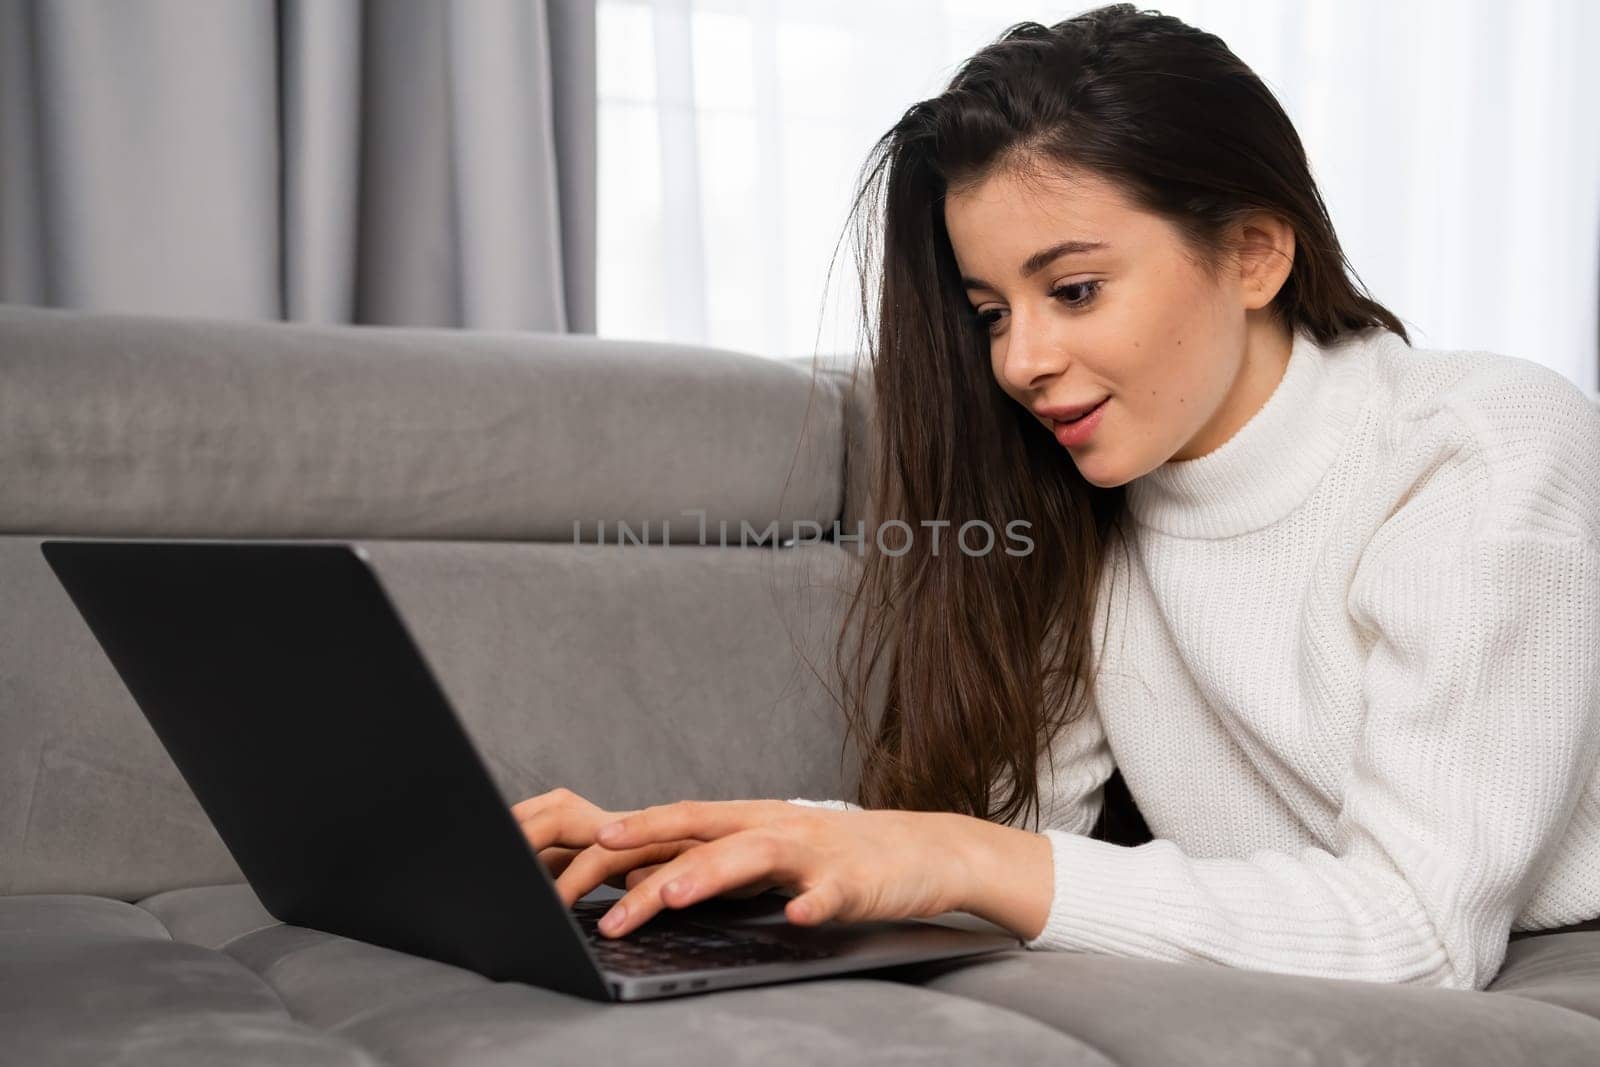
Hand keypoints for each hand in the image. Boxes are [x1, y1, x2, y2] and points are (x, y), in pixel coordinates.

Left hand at [584, 801, 977, 938]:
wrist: (923, 851)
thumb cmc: (835, 857)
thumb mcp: (764, 856)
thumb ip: (708, 864)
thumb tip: (636, 882)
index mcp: (749, 820)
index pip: (678, 822)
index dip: (629, 833)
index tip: (577, 853)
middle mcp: (774, 826)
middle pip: (702, 835)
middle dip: (647, 858)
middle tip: (597, 889)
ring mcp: (814, 851)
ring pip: (755, 855)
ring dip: (711, 874)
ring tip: (671, 896)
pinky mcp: (855, 880)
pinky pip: (832, 893)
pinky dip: (814, 904)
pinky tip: (799, 919)